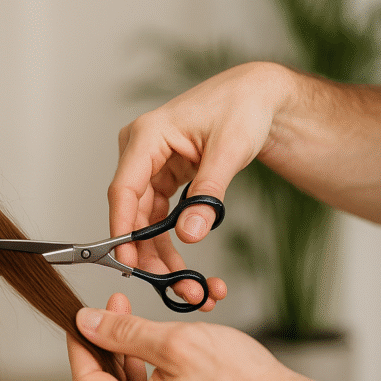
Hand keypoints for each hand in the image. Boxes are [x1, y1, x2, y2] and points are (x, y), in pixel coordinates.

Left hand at [67, 294, 301, 380]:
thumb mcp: (174, 343)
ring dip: (121, 351)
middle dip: (103, 341)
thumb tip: (88, 323)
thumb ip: (124, 332)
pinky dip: (140, 367)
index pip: (85, 380)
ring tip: (127, 315)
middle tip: (111, 306)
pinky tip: (145, 342)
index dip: (81, 342)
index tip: (82, 314)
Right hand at [109, 63, 292, 307]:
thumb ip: (208, 194)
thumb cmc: (242, 108)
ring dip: (158, 252)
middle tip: (167, 284)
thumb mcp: (229, 151)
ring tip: (181, 284)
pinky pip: (158, 215)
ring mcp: (149, 164)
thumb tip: (190, 234)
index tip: (127, 261)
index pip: (123, 189)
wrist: (258, 96)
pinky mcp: (162, 175)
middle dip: (146, 251)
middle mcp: (140, 150)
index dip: (122, 229)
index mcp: (146, 136)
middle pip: (131, 210)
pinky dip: (168, 240)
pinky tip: (180, 265)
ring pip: (143, 218)